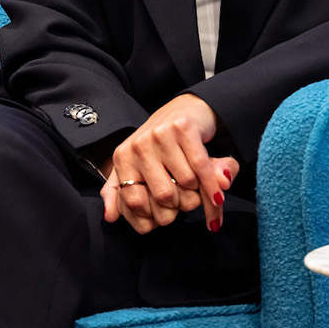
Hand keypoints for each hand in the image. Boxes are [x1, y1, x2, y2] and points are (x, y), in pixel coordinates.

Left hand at [100, 93, 239, 234]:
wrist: (184, 110)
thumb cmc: (159, 145)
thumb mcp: (134, 167)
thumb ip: (118, 194)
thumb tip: (110, 217)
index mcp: (123, 158)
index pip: (134, 202)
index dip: (153, 216)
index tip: (164, 216)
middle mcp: (138, 145)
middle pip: (163, 196)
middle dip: (179, 206)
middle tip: (184, 202)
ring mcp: (161, 135)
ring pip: (186, 183)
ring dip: (197, 192)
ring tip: (194, 187)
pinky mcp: (184, 128)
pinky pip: (202, 167)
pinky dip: (213, 186)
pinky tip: (218, 195)